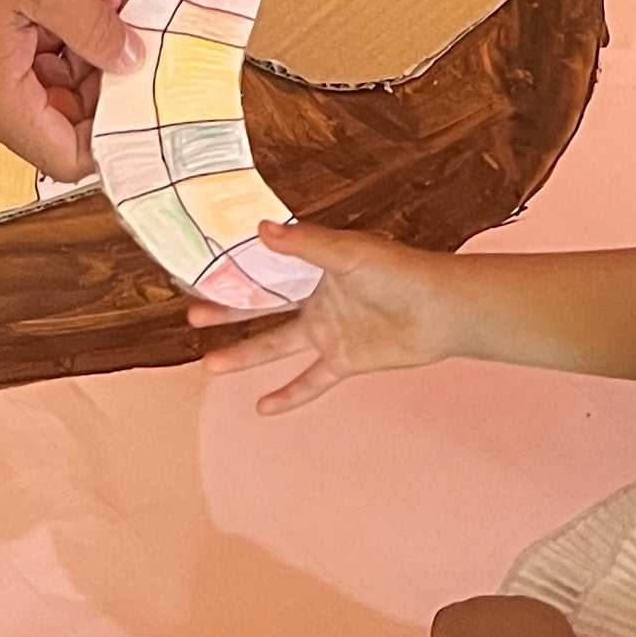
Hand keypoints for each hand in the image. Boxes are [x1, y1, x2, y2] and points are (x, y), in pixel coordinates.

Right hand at [0, 0, 135, 180]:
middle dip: (100, 66)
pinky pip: (21, 69)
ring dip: (78, 42)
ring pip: (46, 86)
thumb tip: (131, 59)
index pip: (71, 158)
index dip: (113, 129)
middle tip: (122, 15)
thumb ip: (95, 28)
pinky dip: (49, 36)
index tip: (139, 89)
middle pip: (63, 118)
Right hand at [187, 222, 468, 404]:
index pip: (267, 268)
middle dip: (228, 312)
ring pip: (276, 346)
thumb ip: (305, 244)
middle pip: (263, 307)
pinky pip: (310, 380)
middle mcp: (318, 298)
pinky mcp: (345, 359)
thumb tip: (261, 228)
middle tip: (193, 318)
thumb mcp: (349, 252)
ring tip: (210, 365)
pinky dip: (289, 394)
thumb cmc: (401, 270)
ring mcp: (329, 330)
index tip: (202, 270)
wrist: (442, 309)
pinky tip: (264, 408)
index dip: (236, 270)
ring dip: (244, 355)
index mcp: (316, 265)